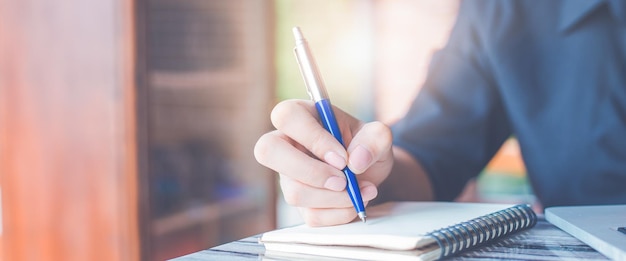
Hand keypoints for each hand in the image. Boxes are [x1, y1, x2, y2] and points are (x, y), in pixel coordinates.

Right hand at [254, 99, 393, 225]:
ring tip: (360, 189)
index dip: (313, 138)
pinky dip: (339, 213)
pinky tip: (354, 201)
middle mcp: (287, 143)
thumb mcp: (379, 137)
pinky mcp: (298, 201)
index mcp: (302, 116)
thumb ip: (375, 139)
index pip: (287, 116)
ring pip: (294, 192)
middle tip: (342, 180)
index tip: (343, 158)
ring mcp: (288, 175)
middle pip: (268, 151)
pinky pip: (311, 215)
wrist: (369, 174)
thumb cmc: (365, 147)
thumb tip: (356, 160)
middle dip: (310, 172)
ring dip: (335, 198)